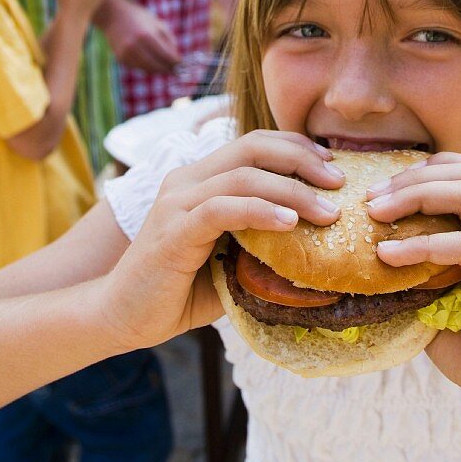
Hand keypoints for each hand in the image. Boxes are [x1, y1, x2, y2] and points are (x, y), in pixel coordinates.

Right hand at [96, 0, 180, 71]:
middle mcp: (136, 46)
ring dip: (158, 70)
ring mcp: (127, 54)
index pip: (166, 56)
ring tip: (166, 68)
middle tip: (177, 71)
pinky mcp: (121, 58)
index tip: (182, 65)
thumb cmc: (139, 17)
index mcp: (147, 36)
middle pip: (157, 66)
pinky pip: (138, 67)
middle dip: (168, 69)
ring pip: (147, 69)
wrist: (113, 14)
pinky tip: (152, 63)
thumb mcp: (157, 24)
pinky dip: (147, 67)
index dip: (176, 63)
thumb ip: (168, 40)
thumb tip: (176, 58)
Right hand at [98, 131, 344, 348]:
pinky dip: (260, 210)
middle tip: (339, 181)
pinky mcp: (173, 230)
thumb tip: (318, 247)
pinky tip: (289, 223)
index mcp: (201, 179)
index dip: (295, 147)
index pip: (254, 144)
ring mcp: (177, 202)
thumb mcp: (229, 261)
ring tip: (326, 211)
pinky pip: (222, 209)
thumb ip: (261, 245)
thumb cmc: (177, 291)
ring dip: (291, 190)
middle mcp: (187, 180)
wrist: (121, 317)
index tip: (333, 166)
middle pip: (252, 147)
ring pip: (242, 175)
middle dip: (302, 158)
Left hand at [365, 153, 460, 429]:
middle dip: (412, 178)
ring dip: (415, 196)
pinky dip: (422, 243)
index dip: (424, 169)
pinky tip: (388, 254)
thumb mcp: (438, 302)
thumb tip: (363, 252)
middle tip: (369, 198)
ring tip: (375, 214)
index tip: (380, 188)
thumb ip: (417, 271)